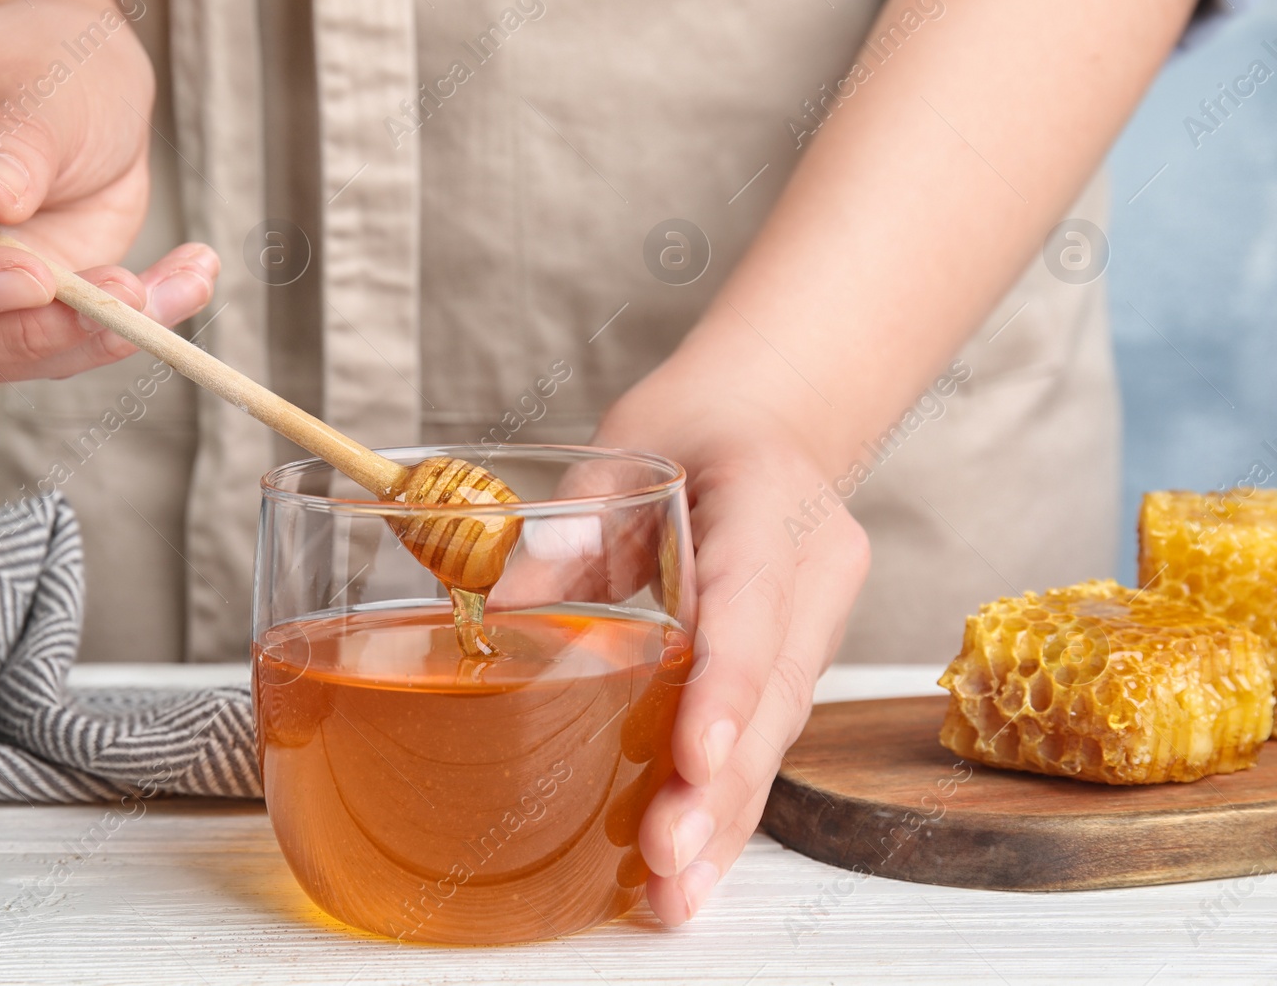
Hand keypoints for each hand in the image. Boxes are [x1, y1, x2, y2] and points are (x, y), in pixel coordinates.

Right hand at [0, 0, 216, 381]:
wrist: (76, 90)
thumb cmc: (49, 63)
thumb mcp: (47, 79)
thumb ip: (19, 140)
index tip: (38, 280)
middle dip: (26, 328)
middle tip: (128, 305)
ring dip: (78, 341)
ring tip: (166, 292)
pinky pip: (36, 350)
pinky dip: (110, 337)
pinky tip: (180, 290)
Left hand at [594, 369, 869, 925]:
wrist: (774, 413)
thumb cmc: (692, 426)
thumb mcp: (619, 455)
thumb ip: (566, 534)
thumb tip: (489, 625)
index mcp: (771, 502)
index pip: (752, 604)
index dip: (724, 686)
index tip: (694, 756)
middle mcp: (815, 569)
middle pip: (774, 693)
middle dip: (720, 786)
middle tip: (667, 862)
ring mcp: (820, 617)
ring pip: (779, 729)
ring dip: (728, 813)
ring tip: (677, 894)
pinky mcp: (802, 654)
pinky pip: (771, 730)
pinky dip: (731, 793)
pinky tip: (696, 857)